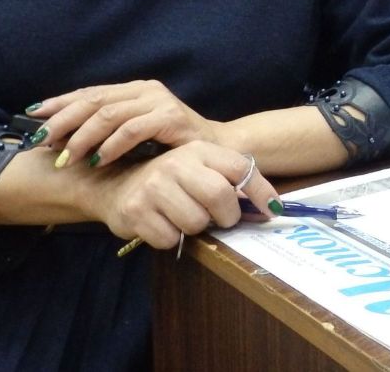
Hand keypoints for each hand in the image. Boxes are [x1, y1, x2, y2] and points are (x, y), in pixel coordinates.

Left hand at [27, 80, 225, 168]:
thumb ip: (109, 130)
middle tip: (42, 142)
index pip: (90, 92)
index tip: (33, 117)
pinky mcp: (171, 118)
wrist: (219, 153)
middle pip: (94, 101)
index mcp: (135, 90)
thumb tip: (62, 138)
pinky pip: (132, 129)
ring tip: (67, 158)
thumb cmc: (174, 148)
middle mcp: (145, 90)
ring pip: (108, 114)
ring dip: (83, 138)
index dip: (60, 103)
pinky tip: (98, 159)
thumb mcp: (138, 135)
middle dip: (63, 121)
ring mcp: (159, 101)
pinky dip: (111, 145)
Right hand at [95, 141, 279, 248]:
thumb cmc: (170, 179)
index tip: (273, 211)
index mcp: (199, 149)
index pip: (240, 168)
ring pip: (196, 223)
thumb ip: (235, 181)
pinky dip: (170, 238)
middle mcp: (176, 163)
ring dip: (194, 228)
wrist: (116, 183)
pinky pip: (170, 239)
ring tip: (182, 216)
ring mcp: (153, 187)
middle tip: (218, 218)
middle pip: (221, 198)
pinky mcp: (135, 211)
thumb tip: (273, 208)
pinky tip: (161, 223)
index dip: (261, 192)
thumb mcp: (202, 168)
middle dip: (226, 216)